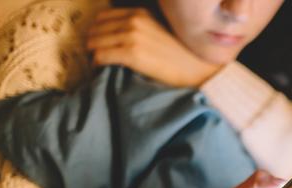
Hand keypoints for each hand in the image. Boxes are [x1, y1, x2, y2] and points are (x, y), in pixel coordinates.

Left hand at [86, 8, 218, 86]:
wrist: (199, 69)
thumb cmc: (183, 55)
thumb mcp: (161, 30)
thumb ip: (141, 27)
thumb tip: (119, 35)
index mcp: (141, 13)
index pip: (103, 17)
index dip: (97, 31)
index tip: (98, 43)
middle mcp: (134, 20)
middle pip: (95, 29)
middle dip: (92, 43)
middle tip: (95, 56)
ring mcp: (132, 36)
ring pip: (94, 43)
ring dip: (92, 54)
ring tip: (97, 64)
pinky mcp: (132, 54)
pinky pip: (100, 57)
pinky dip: (96, 64)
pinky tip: (101, 70)